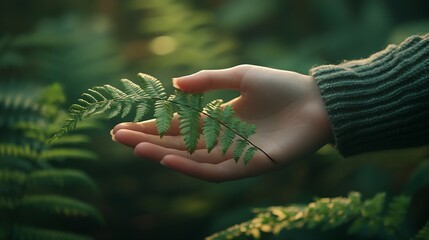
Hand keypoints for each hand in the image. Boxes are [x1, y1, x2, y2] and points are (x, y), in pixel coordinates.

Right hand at [111, 65, 332, 181]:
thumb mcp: (240, 75)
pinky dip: (192, 166)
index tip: (125, 125)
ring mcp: (234, 154)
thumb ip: (208, 80)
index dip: (152, 126)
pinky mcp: (250, 166)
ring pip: (192, 159)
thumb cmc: (281, 86)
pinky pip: (216, 171)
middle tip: (117, 138)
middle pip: (178, 143)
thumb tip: (174, 82)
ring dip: (163, 154)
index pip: (178, 126)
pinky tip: (169, 158)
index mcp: (218, 120)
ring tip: (135, 148)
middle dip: (149, 141)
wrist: (316, 101)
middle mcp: (222, 140)